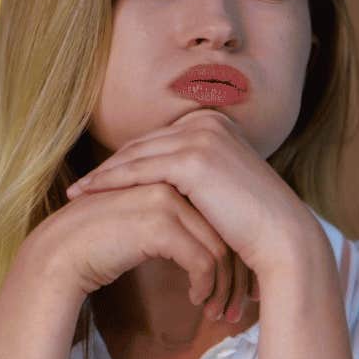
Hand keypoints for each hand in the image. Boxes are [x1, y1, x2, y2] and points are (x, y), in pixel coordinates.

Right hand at [29, 178, 247, 319]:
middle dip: (236, 275)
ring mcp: (166, 200)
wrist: (59, 254)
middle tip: (238, 306)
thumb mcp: (145, 227)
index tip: (239, 287)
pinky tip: (197, 301)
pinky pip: (202, 261)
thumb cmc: (100, 246)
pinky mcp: (159, 225)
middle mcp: (172, 183)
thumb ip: (177, 225)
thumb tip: (217, 250)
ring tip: (218, 312)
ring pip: (219, 249)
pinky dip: (205, 286)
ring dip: (222, 288)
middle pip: (225, 232)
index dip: (234, 255)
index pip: (219, 216)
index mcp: (171, 177)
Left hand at [64, 108, 319, 279]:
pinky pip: (138, 170)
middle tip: (79, 185)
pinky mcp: (192, 158)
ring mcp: (200, 136)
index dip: (126, 161)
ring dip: (102, 174)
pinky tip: (89, 195)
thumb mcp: (221, 188)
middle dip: (108, 165)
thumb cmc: (253, 224)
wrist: (281, 238)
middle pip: (143, 144)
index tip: (99, 179)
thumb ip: (196, 176)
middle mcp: (207, 121)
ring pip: (135, 155)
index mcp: (215, 123)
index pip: (158, 141)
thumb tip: (163, 185)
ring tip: (77, 192)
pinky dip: (110, 182)